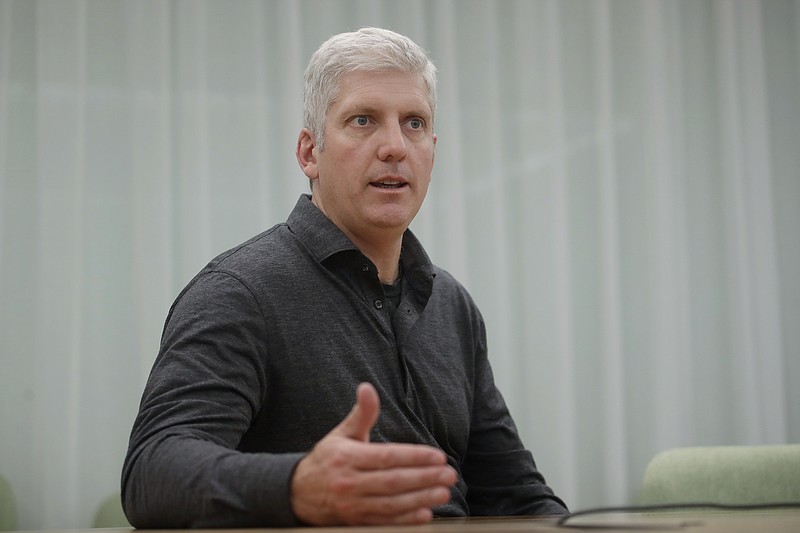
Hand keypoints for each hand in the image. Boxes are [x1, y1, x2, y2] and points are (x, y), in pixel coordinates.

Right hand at [290, 382, 456, 525]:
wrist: (297, 493)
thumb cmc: (327, 459)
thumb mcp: (342, 433)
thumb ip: (362, 414)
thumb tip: (367, 387)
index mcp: (347, 457)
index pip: (386, 457)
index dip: (414, 457)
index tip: (437, 455)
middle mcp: (348, 482)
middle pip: (393, 482)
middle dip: (424, 478)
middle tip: (449, 474)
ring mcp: (352, 506)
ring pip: (391, 504)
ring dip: (420, 499)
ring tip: (443, 492)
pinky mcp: (355, 523)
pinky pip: (384, 522)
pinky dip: (405, 520)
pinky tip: (425, 514)